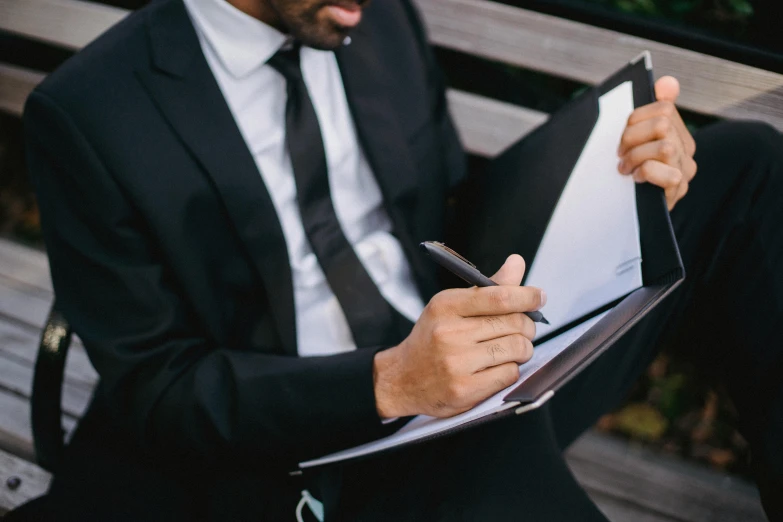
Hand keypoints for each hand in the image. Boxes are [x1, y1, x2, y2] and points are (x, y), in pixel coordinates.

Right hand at [373, 255, 544, 418]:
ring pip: (517, 349)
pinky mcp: (464, 390)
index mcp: (446, 305)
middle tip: (522, 329)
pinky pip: (510, 374)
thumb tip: (517, 262)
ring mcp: (457, 363)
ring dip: (522, 349)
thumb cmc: (432, 338)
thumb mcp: (451, 307)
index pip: (499, 296)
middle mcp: (450, 333)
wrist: (401, 379)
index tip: (539, 296)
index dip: (527, 295)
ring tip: (511, 349)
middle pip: (514, 323)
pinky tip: (497, 367)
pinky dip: (511, 369)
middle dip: (526, 326)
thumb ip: (488, 288)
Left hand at [617, 76, 696, 209]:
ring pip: (665, 147)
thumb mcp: (630, 137)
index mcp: (677, 131)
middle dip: (632, 138)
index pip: (663, 108)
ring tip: (625, 168)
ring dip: (637, 157)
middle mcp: (686, 149)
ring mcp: (685, 170)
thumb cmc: (625, 168)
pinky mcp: (679, 190)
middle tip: (620, 155)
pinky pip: (668, 174)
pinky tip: (636, 180)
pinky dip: (646, 174)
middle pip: (662, 125)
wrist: (620, 208)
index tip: (621, 137)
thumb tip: (668, 82)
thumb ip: (647, 109)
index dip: (635, 120)